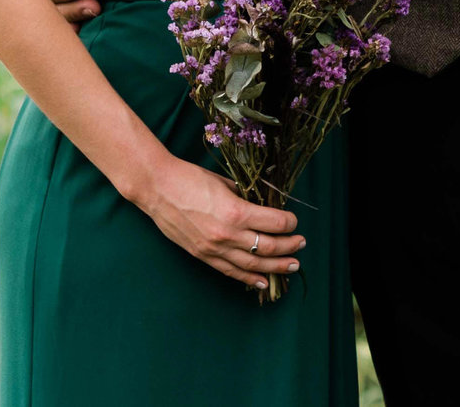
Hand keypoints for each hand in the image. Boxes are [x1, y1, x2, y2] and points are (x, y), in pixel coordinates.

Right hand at [125, 156, 303, 291]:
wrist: (158, 189)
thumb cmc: (191, 178)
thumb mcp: (225, 183)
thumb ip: (246, 197)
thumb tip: (265, 206)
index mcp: (236, 211)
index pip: (274, 223)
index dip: (289, 223)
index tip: (294, 221)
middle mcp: (227, 234)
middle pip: (268, 247)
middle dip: (289, 247)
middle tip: (301, 245)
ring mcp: (214, 248)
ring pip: (252, 265)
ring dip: (275, 267)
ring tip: (292, 265)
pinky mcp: (203, 256)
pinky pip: (230, 271)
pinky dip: (249, 279)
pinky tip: (264, 282)